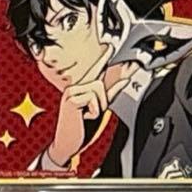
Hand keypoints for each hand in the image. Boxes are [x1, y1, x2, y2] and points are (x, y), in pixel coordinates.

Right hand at [46, 47, 136, 167]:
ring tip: (86, 116)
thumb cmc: (81, 128)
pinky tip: (82, 117)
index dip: (103, 58)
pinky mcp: (71, 99)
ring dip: (97, 107)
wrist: (67, 144)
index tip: (110, 46)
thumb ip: (111, 93)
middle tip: (91, 114)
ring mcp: (71, 92)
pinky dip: (93, 112)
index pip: (95, 70)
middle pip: (100, 84)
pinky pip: (93, 100)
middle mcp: (75, 88)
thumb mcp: (100, 109)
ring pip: (98, 91)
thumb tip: (125, 80)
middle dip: (103, 101)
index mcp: (81, 89)